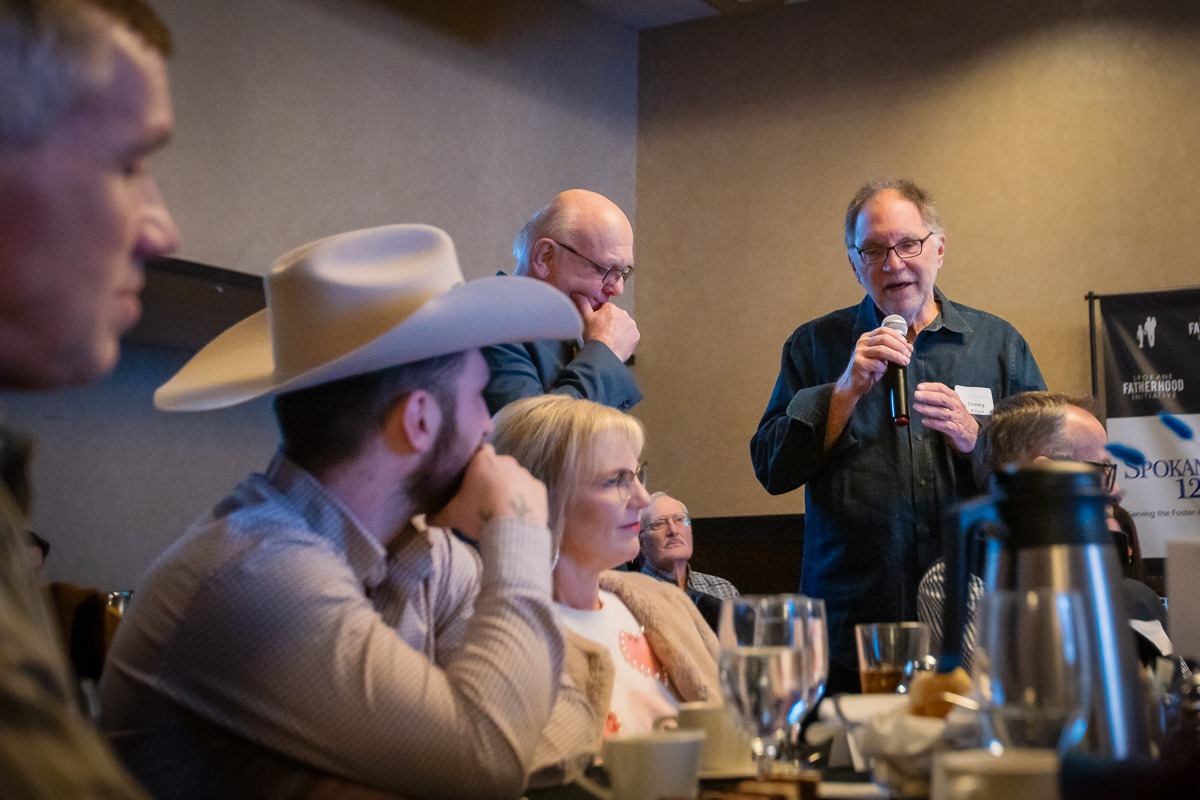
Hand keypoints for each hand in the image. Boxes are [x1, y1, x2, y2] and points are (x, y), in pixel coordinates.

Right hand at [427, 444, 548, 539]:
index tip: (470, 477)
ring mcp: (525, 474)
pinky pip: (529, 490)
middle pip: (497, 464)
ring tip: (501, 508)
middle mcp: (506, 461)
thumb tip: (424, 519)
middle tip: (483, 497)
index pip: (479, 452)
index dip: (475, 463)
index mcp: (483, 461)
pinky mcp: (540, 488)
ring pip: (514, 477)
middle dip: (492, 476)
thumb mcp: (453, 516)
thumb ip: (437, 515)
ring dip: (509, 487)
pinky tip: (517, 514)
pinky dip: (524, 499)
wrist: (513, 532)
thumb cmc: (479, 516)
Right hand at [573, 295, 638, 361]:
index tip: (597, 325)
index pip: (606, 308)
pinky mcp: (636, 335)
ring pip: (624, 325)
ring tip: (609, 340)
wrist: (605, 354)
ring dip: (618, 330)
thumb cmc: (595, 338)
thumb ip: (582, 304)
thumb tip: (577, 294)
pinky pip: (630, 335)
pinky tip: (617, 343)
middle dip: (611, 323)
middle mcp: (623, 314)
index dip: (600, 317)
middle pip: (616, 316)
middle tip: (602, 333)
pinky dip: (625, 339)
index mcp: (611, 308)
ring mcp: (631, 325)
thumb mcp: (585, 319)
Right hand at [834, 324, 911, 399]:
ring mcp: (859, 352)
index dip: (897, 336)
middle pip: (884, 338)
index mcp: (867, 337)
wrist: (854, 384)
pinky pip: (876, 364)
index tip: (907, 345)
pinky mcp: (858, 363)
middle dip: (899, 346)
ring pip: (881, 350)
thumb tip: (909, 347)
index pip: (884, 330)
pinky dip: (884, 368)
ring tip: (905, 362)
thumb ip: (892, 350)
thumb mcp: (882, 358)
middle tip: (908, 355)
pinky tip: (887, 371)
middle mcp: (862, 342)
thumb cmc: (870, 370)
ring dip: (896, 356)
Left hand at [913, 382, 978, 452]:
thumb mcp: (951, 405)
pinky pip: (944, 425)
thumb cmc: (958, 417)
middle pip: (942, 399)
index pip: (942, 389)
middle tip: (916, 395)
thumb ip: (939, 399)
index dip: (930, 387)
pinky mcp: (956, 429)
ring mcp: (957, 418)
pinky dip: (934, 423)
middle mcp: (956, 406)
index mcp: (954, 398)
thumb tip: (921, 394)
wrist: (973, 433)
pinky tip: (924, 421)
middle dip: (929, 396)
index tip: (919, 387)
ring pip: (942, 412)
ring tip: (917, 407)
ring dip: (928, 409)